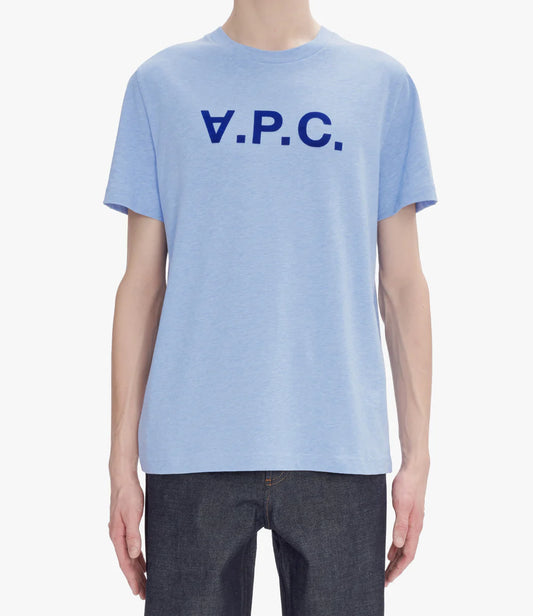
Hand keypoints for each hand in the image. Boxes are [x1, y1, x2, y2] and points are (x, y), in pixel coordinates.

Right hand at [108, 476, 145, 598]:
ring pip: (130, 557)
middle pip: (127, 563)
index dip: (132, 578)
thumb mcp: (133, 514)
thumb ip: (133, 535)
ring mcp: (121, 533)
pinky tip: (144, 564)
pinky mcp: (126, 527)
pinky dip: (138, 559)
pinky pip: (132, 548)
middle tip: (144, 594)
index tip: (138, 592)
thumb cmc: (128, 495)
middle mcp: (117, 537)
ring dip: (137, 571)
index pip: (125, 562)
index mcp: (117, 536)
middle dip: (135, 579)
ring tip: (144, 584)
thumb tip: (134, 555)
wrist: (123, 479)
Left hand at [385, 461, 428, 586]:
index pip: (407, 555)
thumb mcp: (402, 505)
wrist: (414, 469)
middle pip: (406, 555)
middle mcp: (415, 528)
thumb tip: (397, 545)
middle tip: (384, 581)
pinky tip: (389, 551)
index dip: (398, 569)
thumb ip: (400, 525)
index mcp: (415, 528)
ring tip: (386, 570)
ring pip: (404, 547)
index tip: (388, 580)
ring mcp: (412, 522)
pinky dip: (396, 548)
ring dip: (396, 560)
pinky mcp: (408, 516)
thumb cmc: (408, 485)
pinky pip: (402, 537)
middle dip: (396, 569)